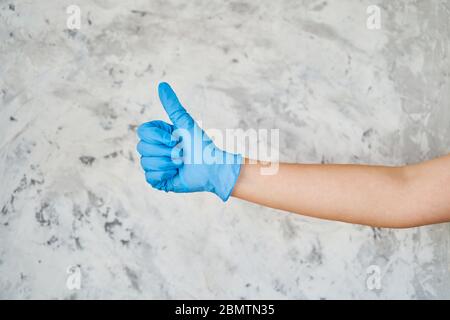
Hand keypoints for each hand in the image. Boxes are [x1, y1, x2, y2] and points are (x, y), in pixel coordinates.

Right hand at [136, 82, 241, 200]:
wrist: (212, 168)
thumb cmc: (202, 146)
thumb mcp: (185, 123)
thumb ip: (172, 106)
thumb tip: (162, 85)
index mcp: (160, 135)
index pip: (143, 132)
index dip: (158, 137)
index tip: (174, 139)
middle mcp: (155, 148)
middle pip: (142, 148)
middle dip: (166, 152)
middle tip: (181, 153)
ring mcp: (155, 164)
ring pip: (146, 163)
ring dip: (167, 164)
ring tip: (180, 164)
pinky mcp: (158, 180)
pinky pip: (150, 177)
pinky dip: (165, 175)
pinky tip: (175, 174)